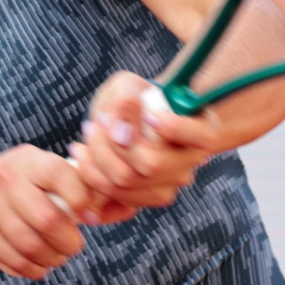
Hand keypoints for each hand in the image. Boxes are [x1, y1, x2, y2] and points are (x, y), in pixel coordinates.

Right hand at [0, 145, 91, 279]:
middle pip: (48, 219)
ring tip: (57, 258)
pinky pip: (11, 259)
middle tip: (74, 247)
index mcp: (27, 159)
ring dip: (51, 259)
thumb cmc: (13, 189)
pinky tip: (38, 266)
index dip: (83, 200)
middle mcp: (3, 176)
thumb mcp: (37, 174)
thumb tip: (119, 208)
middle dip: (69, 241)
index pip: (62, 174)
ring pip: (30, 245)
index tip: (88, 217)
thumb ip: (75, 186)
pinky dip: (31, 269)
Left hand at [70, 71, 220, 208]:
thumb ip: (127, 98)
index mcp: (201, 129)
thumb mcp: (129, 85)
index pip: (197, 135)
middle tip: (94, 125)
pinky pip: (116, 199)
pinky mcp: (148, 198)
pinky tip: (83, 160)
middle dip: (111, 144)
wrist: (128, 122)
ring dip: (96, 161)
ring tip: (84, 141)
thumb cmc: (133, 98)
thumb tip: (122, 133)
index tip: (147, 112)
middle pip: (151, 164)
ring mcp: (171, 184)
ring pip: (127, 182)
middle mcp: (191, 161)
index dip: (172, 126)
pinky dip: (92, 180)